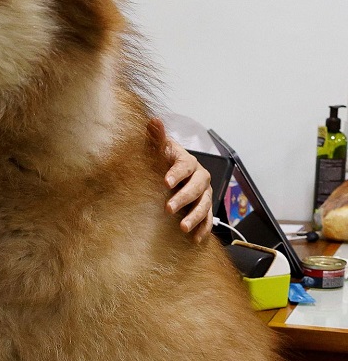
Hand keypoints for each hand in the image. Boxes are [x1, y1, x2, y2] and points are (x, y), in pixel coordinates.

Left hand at [147, 118, 212, 241]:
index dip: (176, 174)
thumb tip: (153, 121)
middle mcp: (200, 177)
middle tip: (168, 208)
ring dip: (195, 217)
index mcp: (188, 162)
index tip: (165, 182)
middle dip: (184, 198)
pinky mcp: (204, 207)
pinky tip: (195, 239)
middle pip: (196, 188)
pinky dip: (203, 228)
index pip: (184, 166)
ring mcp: (204, 193)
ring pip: (204, 205)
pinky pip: (208, 219)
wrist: (172, 171)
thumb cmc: (163, 159)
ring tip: (182, 227)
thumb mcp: (158, 149)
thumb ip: (156, 137)